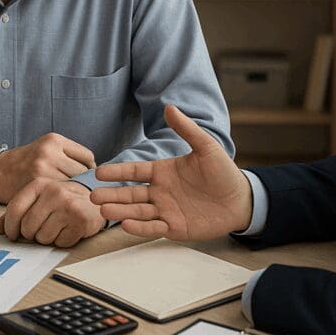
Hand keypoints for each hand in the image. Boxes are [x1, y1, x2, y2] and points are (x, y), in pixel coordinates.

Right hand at [0, 133, 95, 203]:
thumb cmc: (27, 163)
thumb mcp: (46, 149)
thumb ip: (67, 156)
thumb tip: (98, 170)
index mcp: (54, 140)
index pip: (87, 157)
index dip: (89, 170)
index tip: (84, 180)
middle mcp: (49, 151)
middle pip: (83, 171)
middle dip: (83, 183)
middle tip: (80, 192)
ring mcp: (43, 166)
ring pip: (73, 183)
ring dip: (75, 192)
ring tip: (72, 198)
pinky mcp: (37, 182)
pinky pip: (60, 193)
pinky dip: (64, 199)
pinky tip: (61, 202)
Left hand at [0, 179, 103, 247]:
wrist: (95, 198)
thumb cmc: (63, 200)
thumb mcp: (39, 198)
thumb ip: (17, 211)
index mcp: (40, 183)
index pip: (15, 209)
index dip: (10, 227)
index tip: (12, 234)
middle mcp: (54, 191)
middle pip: (27, 227)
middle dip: (32, 234)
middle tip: (41, 229)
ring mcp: (68, 205)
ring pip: (43, 237)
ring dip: (47, 238)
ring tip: (57, 226)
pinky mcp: (81, 220)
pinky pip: (60, 243)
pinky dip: (62, 241)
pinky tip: (68, 229)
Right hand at [90, 105, 251, 239]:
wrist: (241, 200)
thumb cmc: (224, 172)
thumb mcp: (206, 147)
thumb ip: (187, 129)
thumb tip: (169, 107)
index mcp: (163, 171)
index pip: (134, 171)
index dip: (117, 172)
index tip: (99, 172)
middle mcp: (160, 191)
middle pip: (130, 193)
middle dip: (111, 195)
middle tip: (93, 196)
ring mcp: (166, 210)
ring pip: (137, 211)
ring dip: (120, 211)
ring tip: (103, 211)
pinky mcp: (174, 227)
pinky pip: (153, 228)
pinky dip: (139, 227)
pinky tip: (126, 224)